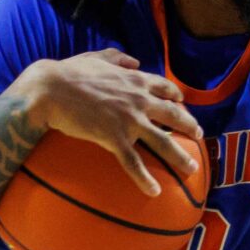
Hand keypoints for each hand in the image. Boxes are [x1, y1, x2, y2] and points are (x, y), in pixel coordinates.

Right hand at [19, 50, 203, 196]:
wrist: (50, 89)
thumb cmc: (68, 73)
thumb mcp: (95, 57)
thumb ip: (116, 57)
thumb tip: (133, 60)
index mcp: (134, 79)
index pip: (164, 87)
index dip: (176, 96)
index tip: (183, 103)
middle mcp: (138, 99)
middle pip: (173, 115)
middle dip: (190, 125)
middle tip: (199, 135)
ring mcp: (129, 120)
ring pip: (163, 141)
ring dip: (180, 156)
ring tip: (192, 168)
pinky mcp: (114, 138)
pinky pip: (134, 163)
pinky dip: (145, 179)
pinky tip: (155, 192)